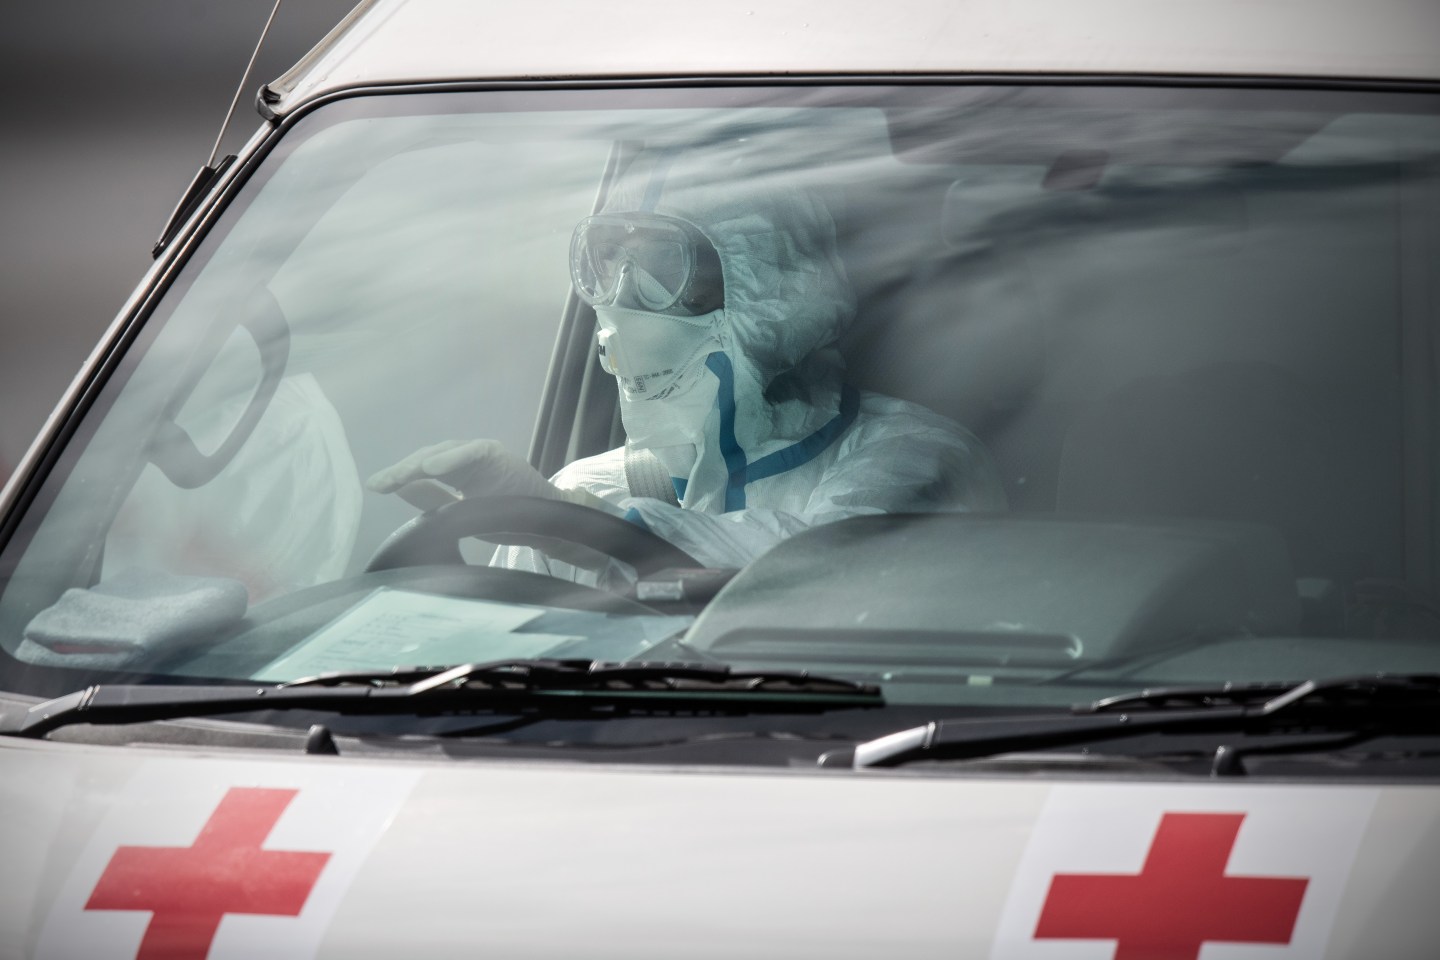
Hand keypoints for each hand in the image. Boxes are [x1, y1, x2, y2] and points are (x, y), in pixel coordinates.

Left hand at [367, 439, 607, 510]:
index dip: (398, 477)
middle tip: (381, 482)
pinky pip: (472, 451)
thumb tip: (401, 488)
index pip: (422, 472)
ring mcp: (482, 455)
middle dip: (403, 470)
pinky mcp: (498, 455)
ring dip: (421, 463)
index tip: (376, 486)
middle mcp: (466, 460)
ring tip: (400, 475)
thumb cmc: (508, 518)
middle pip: (428, 459)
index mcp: (456, 473)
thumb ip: (434, 498)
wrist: (547, 523)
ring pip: (445, 452)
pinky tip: (432, 466)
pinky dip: (452, 457)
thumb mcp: (462, 512)